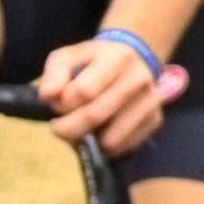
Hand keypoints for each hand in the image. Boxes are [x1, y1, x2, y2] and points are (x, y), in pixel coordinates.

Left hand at [36, 27, 178, 159]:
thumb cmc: (94, 61)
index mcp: (116, 58)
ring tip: (83, 128)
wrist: (134, 59)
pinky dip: (106, 147)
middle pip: (96, 115)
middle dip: (69, 128)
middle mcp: (139, 78)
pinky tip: (102, 131)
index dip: (63, 104)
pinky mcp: (156, 121)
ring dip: (88, 140)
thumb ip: (54, 73)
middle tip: (59, 128)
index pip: (84, 91)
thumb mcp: (70, 56)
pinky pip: (124, 147)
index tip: (57, 104)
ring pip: (111, 139)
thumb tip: (47, 95)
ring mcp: (151, 101)